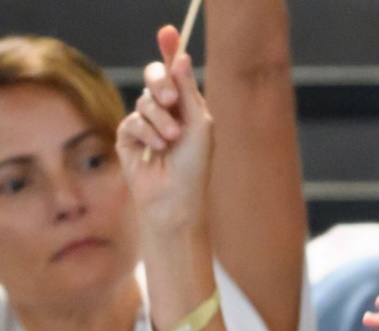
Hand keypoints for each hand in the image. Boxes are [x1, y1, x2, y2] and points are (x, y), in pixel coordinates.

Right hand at [116, 29, 213, 237]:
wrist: (176, 198)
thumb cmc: (195, 166)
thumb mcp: (199, 126)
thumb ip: (189, 92)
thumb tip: (182, 58)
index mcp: (188, 108)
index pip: (177, 73)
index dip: (171, 51)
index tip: (169, 32)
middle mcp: (167, 112)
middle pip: (155, 78)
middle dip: (161, 84)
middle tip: (171, 99)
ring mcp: (146, 123)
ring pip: (144, 101)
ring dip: (160, 120)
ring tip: (170, 141)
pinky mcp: (128, 136)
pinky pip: (132, 120)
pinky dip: (146, 133)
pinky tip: (155, 150)